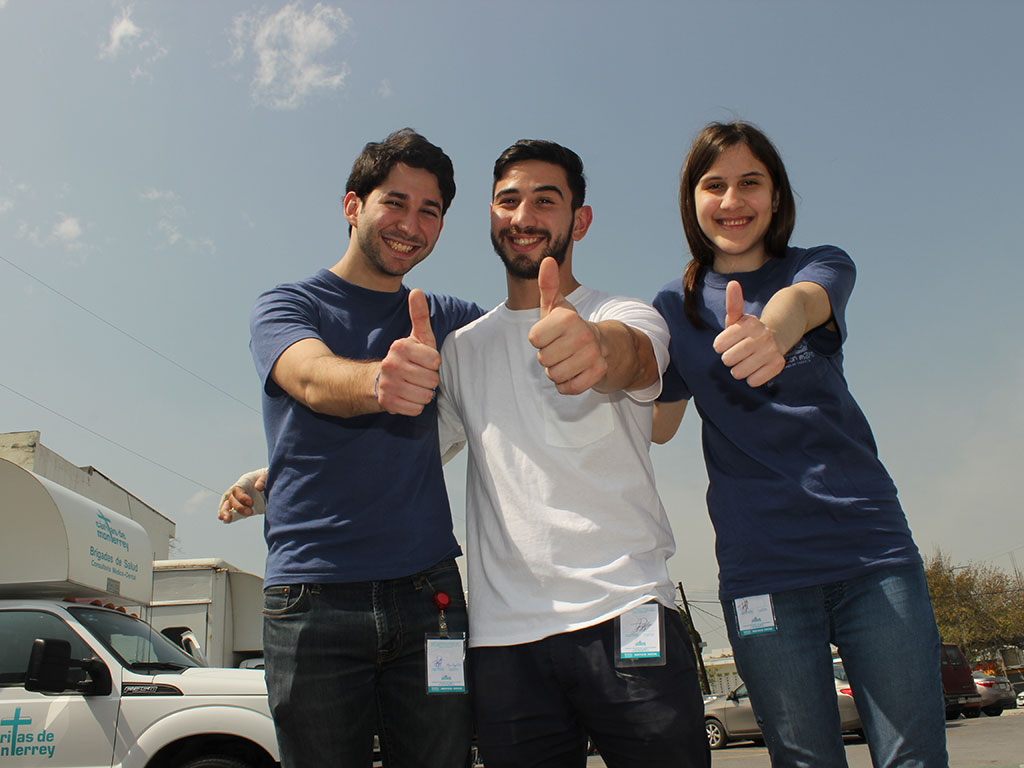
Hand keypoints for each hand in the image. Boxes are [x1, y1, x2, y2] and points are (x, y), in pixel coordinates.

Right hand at [218, 468, 266, 522]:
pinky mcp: (243, 508)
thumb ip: (264, 479)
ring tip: (227, 519)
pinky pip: (233, 512)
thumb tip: (258, 487)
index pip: (237, 489)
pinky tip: (227, 520)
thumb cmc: (269, 477)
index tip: (251, 503)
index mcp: (244, 482)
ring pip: (227, 505)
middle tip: (249, 513)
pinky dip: (229, 516)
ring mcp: (239, 500)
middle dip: (238, 507)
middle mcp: (239, 491)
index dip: (241, 497)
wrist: (273, 485)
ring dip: (226, 512)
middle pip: (231, 498)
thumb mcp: (268, 475)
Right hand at [376, 289, 441, 415]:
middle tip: (418, 375)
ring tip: (413, 385)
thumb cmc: (406, 357)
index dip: (433, 363)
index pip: (435, 361)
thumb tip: (417, 292)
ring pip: (425, 396)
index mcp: (400, 347)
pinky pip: (416, 409)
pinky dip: (415, 405)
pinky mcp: (387, 403)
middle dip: (429, 380)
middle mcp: (390, 365)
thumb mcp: (415, 336)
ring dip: (423, 393)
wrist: (379, 380)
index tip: (423, 361)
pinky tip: (407, 396)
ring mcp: (388, 385)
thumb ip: (419, 315)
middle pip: (432, 380)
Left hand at [527, 257, 607, 393]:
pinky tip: (575, 373)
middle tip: (561, 348)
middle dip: (548, 357)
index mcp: (568, 318)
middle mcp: (582, 335)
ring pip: (554, 375)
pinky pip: (569, 388)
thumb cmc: (570, 326)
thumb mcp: (557, 306)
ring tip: (568, 359)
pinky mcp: (599, 373)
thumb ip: (547, 285)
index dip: (539, 339)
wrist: (604, 344)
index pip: (534, 339)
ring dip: (557, 372)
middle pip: (543, 360)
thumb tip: (547, 260)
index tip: (552, 334)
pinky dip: (567, 385)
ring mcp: (593, 355)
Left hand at [713, 281, 785, 386]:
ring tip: (747, 360)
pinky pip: (753, 381)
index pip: (718, 346)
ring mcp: (771, 351)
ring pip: (738, 373)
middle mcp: (761, 336)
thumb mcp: (739, 317)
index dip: (721, 346)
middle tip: (739, 352)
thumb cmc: (749, 330)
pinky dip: (752, 378)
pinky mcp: (778, 365)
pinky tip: (756, 367)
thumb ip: (733, 304)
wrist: (778, 334)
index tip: (729, 342)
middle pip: (727, 360)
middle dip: (729, 358)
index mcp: (748, 324)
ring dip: (740, 369)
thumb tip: (733, 283)